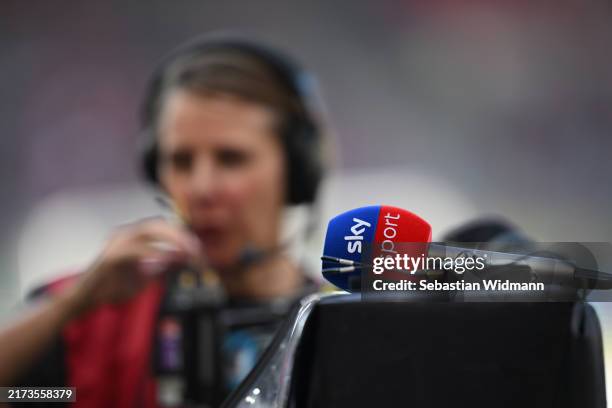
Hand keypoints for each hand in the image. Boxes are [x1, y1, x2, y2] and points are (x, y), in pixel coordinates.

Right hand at [65, 218, 201, 314]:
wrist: (85, 300)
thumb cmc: (114, 287)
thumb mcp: (146, 277)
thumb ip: (163, 266)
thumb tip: (184, 257)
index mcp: (134, 237)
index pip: (162, 228)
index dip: (182, 237)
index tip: (198, 252)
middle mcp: (126, 235)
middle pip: (157, 224)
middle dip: (180, 235)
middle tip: (196, 250)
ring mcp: (116, 242)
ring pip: (148, 230)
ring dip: (171, 240)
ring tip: (187, 253)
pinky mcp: (110, 256)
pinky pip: (135, 250)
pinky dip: (153, 253)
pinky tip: (166, 260)